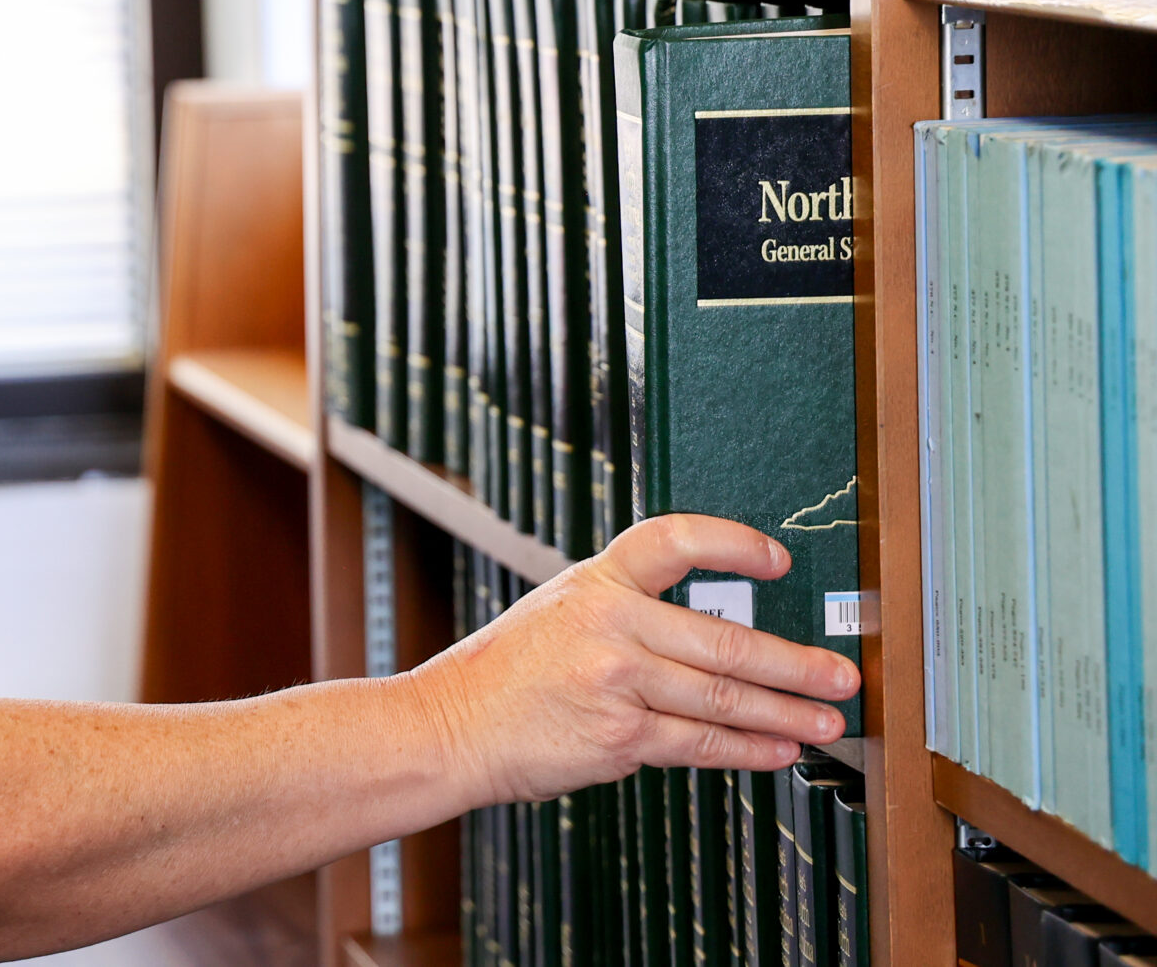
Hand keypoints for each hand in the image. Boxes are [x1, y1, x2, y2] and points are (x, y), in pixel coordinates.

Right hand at [402, 515, 860, 807]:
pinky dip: (748, 750)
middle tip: (840, 674)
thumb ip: (628, 614)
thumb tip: (719, 640)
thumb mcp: (559, 613)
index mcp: (596, 581)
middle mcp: (609, 623)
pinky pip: (701, 744)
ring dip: (787, 714)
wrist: (451, 725)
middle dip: (795, 662)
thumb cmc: (507, 674)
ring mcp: (616, 680)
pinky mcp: (620, 736)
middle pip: (725, 640)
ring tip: (826, 721)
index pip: (674, 541)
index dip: (732, 544)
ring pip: (724, 699)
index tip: (779, 559)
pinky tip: (778, 751)